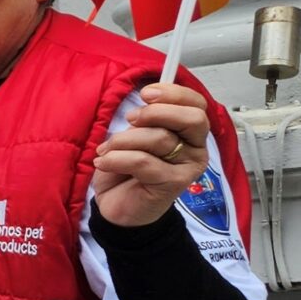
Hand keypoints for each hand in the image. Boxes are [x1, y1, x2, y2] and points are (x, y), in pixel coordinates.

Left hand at [91, 84, 211, 227]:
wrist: (117, 205)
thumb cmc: (126, 167)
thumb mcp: (133, 135)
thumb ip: (145, 118)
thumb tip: (146, 97)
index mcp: (190, 131)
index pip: (196, 104)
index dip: (173, 94)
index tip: (145, 94)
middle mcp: (197, 148)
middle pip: (192, 118)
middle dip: (156, 113)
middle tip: (130, 119)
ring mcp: (189, 168)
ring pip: (160, 138)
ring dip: (124, 140)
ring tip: (105, 150)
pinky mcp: (174, 184)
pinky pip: (144, 162)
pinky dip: (117, 159)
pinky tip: (103, 163)